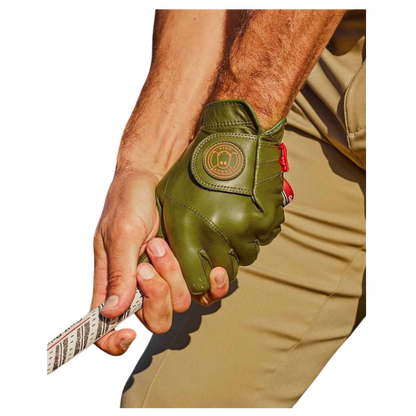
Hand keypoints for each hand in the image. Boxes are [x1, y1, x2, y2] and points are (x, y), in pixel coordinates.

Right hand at [89, 170, 229, 357]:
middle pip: (154, 322)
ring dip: (174, 274)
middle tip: (147, 263)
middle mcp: (139, 289)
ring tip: (161, 243)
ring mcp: (167, 279)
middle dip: (155, 295)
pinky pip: (206, 292)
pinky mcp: (188, 268)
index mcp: (112, 285)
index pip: (107, 331)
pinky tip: (213, 268)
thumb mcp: (119, 234)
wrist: (150, 177)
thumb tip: (110, 312)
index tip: (128, 331)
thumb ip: (117, 273)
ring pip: (181, 304)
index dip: (116, 342)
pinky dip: (213, 284)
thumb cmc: (127, 202)